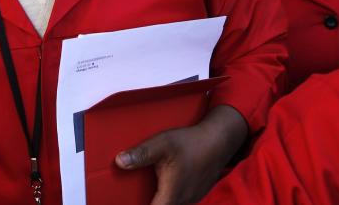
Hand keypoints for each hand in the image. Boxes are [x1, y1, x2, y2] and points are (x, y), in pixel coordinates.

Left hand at [116, 106, 246, 204]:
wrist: (218, 140)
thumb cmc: (191, 142)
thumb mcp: (162, 144)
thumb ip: (141, 154)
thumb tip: (120, 161)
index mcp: (171, 195)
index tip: (128, 202)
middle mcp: (183, 201)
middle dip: (151, 202)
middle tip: (136, 196)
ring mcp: (191, 199)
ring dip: (160, 200)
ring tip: (151, 189)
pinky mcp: (196, 193)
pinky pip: (180, 201)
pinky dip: (170, 197)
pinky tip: (165, 184)